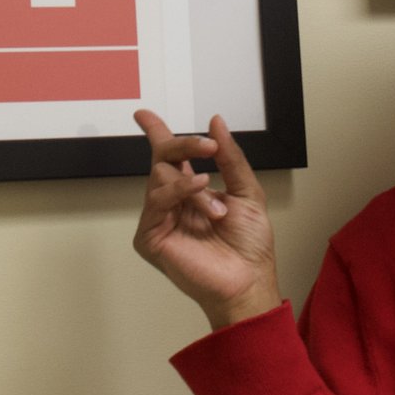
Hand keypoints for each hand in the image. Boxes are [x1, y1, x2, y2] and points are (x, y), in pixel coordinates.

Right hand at [131, 110, 280, 330]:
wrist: (248, 279)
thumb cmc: (249, 246)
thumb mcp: (247, 192)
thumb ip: (230, 158)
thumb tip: (217, 124)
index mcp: (193, 190)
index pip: (170, 156)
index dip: (156, 133)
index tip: (144, 116)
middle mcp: (174, 202)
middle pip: (163, 158)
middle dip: (186, 145)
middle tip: (208, 146)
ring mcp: (160, 219)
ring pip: (161, 177)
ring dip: (194, 185)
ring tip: (217, 208)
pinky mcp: (151, 237)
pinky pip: (156, 200)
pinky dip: (180, 191)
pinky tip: (201, 191)